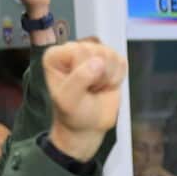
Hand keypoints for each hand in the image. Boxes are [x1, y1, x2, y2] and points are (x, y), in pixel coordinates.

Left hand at [44, 39, 126, 160]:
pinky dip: (117, 78)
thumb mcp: (68, 100)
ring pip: (110, 55)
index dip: (85, 72)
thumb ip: (79, 79)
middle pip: (97, 51)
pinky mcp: (109, 59)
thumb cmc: (74, 114)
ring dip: (108, 78)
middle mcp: (72, 50)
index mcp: (56, 56)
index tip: (80, 88)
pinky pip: (121, 62)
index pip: (79, 51)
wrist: (88, 126)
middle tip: (89, 90)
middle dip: (98, 76)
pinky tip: (106, 85)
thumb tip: (98, 62)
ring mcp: (92, 52)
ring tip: (96, 88)